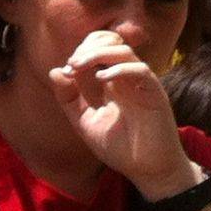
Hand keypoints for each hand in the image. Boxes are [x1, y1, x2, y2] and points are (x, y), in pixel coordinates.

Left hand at [49, 32, 196, 199]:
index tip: (67, 71)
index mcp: (112, 82)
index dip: (82, 51)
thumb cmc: (119, 147)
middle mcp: (127, 78)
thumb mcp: (84, 122)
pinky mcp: (155, 93)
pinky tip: (102, 79)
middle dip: (88, 47)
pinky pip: (140, 70)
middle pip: (113, 41)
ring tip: (80, 67)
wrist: (146, 169)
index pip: (100, 48)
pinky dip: (120, 69)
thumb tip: (55, 70)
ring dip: (98, 53)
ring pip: (124, 51)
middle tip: (73, 64)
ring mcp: (142, 84)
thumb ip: (69, 99)